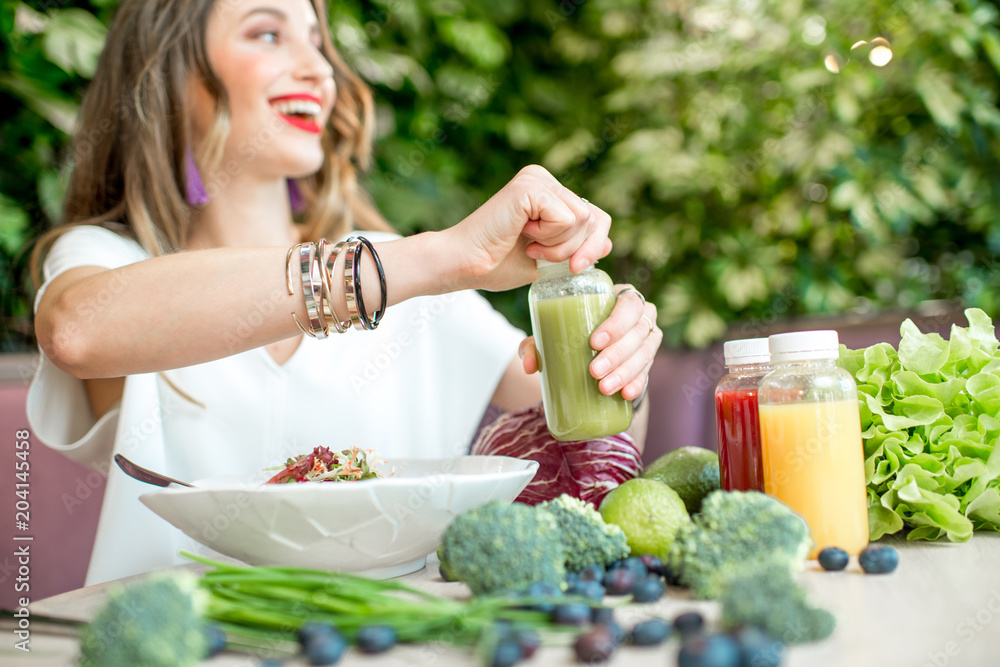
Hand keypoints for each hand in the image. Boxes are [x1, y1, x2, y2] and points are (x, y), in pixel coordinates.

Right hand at [445, 165, 612, 291]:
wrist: (463, 264)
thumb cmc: (496, 264)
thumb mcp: (547, 258)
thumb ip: (575, 246)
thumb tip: (608, 243)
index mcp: (549, 192)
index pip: (596, 217)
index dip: (593, 246)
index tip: (574, 267)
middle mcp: (544, 178)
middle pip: (594, 219)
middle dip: (574, 249)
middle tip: (537, 253)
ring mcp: (537, 179)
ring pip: (582, 219)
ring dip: (559, 245)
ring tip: (528, 244)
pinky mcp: (530, 186)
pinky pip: (566, 218)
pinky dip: (550, 237)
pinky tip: (522, 234)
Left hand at [519, 285, 660, 400]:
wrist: (592, 348)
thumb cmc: (572, 332)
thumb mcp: (553, 332)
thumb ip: (534, 343)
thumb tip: (529, 364)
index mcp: (620, 297)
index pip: (628, 305)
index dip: (616, 323)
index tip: (594, 342)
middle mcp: (641, 315)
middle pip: (637, 332)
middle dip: (616, 354)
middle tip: (594, 371)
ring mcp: (648, 338)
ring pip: (644, 353)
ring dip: (625, 372)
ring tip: (604, 387)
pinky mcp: (648, 361)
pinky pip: (647, 372)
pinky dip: (637, 383)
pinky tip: (626, 394)